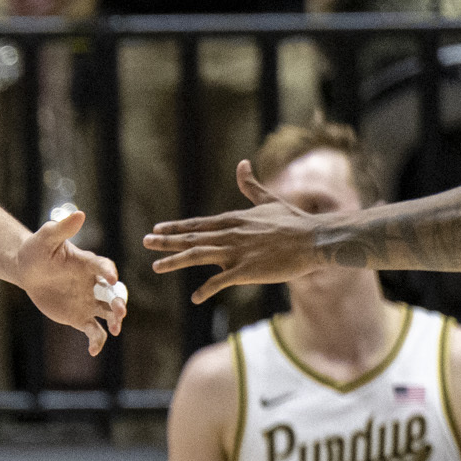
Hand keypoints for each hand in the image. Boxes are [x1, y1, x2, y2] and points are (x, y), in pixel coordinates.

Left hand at [9, 208, 126, 355]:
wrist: (28, 270)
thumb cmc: (38, 249)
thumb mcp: (46, 237)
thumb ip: (62, 228)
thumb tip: (79, 213)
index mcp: (88, 264)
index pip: (104, 267)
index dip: (108, 271)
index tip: (111, 277)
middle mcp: (93, 283)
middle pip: (113, 293)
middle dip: (119, 302)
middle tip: (119, 311)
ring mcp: (89, 301)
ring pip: (108, 313)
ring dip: (115, 320)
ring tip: (114, 329)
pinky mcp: (80, 316)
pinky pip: (93, 330)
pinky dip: (96, 341)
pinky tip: (93, 351)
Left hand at [144, 158, 332, 303]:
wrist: (314, 238)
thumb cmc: (294, 221)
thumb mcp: (268, 200)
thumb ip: (251, 185)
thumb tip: (242, 163)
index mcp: (234, 219)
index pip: (198, 224)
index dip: (176, 227)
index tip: (157, 228)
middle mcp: (230, 234)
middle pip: (191, 238)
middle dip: (166, 240)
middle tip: (146, 241)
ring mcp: (237, 252)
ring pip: (198, 256)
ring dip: (175, 261)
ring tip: (156, 266)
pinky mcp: (247, 270)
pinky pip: (220, 282)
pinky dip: (206, 290)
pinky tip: (195, 297)